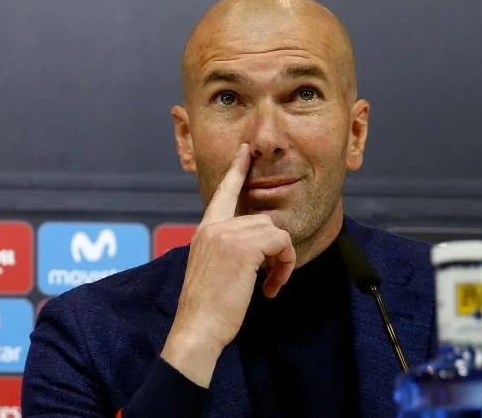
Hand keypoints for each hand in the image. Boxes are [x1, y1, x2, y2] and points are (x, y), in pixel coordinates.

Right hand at [161, 143, 295, 386]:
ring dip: (282, 260)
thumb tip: (259, 246)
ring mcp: (227, 235)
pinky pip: (281, 243)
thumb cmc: (208, 308)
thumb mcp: (214, 269)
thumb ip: (229, 249)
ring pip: (275, 231)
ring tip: (270, 284)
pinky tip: (270, 288)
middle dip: (276, 248)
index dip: (236, 171)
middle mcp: (214, 227)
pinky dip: (285, 267)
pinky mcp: (243, 247)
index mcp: (205, 230)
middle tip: (271, 277)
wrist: (197, 329)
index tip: (245, 152)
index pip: (223, 193)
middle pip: (263, 220)